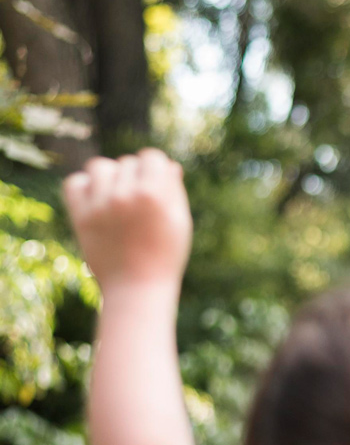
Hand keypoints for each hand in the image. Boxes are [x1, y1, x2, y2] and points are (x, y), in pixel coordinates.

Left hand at [63, 150, 191, 292]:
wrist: (137, 287)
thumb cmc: (165, 255)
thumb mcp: (179, 222)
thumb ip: (174, 190)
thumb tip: (169, 165)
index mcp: (155, 194)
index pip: (151, 157)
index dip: (155, 167)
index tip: (156, 180)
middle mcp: (125, 195)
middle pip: (126, 162)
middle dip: (135, 175)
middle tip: (139, 199)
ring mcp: (100, 205)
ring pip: (100, 166)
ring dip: (109, 176)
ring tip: (116, 195)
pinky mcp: (81, 215)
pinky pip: (74, 183)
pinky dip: (84, 186)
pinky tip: (96, 199)